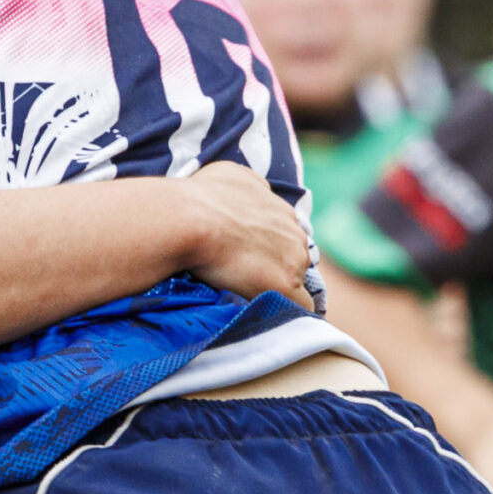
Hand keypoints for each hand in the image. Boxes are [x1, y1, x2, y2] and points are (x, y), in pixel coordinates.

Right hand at [178, 163, 315, 305]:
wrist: (191, 219)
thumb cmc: (202, 196)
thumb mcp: (231, 175)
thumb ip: (252, 187)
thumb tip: (258, 194)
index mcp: (282, 211)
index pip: (284, 237)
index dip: (267, 249)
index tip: (248, 257)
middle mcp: (295, 233)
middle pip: (294, 259)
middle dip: (274, 268)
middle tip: (243, 277)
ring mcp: (294, 260)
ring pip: (296, 282)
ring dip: (277, 290)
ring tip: (248, 297)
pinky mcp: (285, 286)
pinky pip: (301, 308)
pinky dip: (290, 312)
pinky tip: (275, 318)